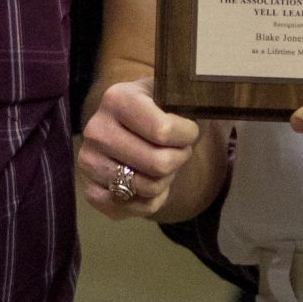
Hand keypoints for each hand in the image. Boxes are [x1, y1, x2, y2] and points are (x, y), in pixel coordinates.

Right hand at [77, 80, 199, 220]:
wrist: (128, 126)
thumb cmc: (158, 109)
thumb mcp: (170, 94)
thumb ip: (188, 99)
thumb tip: (212, 104)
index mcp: (116, 99)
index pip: (163, 131)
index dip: (188, 135)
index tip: (190, 130)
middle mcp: (96, 130)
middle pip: (158, 163)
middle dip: (179, 158)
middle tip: (180, 149)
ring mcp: (89, 162)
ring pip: (149, 187)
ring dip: (167, 178)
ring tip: (164, 163)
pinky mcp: (91, 192)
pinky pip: (138, 208)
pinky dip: (154, 199)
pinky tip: (150, 180)